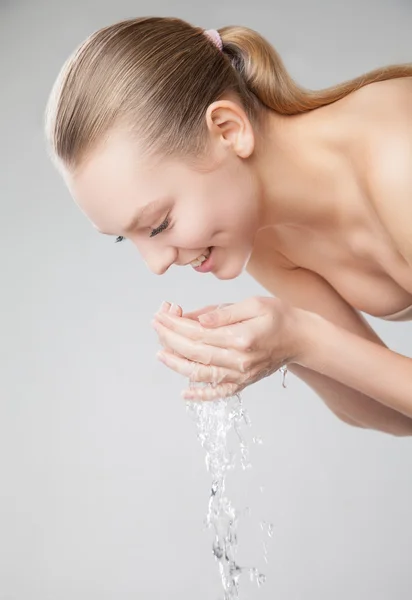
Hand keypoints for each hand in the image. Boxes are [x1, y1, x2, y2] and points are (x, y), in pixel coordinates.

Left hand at [152, 296, 303, 400]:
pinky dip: (200, 396)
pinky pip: (218, 393)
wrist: (302, 339)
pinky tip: (184, 393)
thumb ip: (223, 313)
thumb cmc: (279, 317)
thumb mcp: (253, 304)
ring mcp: (241, 375)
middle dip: (170, 339)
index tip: (161, 315)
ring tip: (160, 354)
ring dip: (177, 365)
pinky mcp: (243, 383)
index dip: (175, 324)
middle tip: (156, 326)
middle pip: (195, 353)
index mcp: (241, 338)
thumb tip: (197, 320)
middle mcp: (239, 361)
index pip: (198, 333)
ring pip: (201, 374)